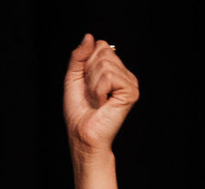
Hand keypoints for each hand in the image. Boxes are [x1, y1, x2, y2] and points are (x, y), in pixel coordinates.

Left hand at [63, 33, 137, 162]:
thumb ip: (79, 56)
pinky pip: (109, 76)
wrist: (83, 135)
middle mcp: (124, 74)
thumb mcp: (73, 77)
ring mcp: (130, 83)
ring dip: (93, 84)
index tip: (86, 83)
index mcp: (114, 70)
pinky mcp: (131, 92)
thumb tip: (90, 36)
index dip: (87, 63)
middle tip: (92, 94)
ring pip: (106, 64)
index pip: (101, 46)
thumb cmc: (79, 111)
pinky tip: (103, 103)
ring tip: (97, 100)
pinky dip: (99, 90)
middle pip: (104, 52)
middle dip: (90, 73)